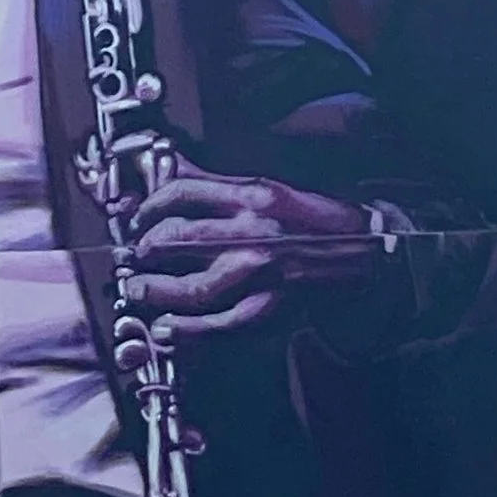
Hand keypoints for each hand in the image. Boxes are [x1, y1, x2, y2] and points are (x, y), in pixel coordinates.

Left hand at [124, 170, 380, 336]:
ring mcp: (260, 272)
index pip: (182, 193)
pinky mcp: (269, 305)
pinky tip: (169, 326)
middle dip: (144, 249)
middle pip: (177, 239)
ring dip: (154, 291)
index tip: (140, 217)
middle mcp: (254, 231)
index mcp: (253, 196)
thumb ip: (216, 183)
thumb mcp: (265, 188)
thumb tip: (172, 166)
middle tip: (135, 255)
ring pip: (190, 287)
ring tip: (140, 289)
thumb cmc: (311, 219)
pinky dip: (187, 330)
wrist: (360, 251)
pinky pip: (217, 324)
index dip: (149, 206)